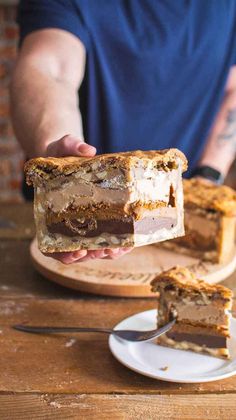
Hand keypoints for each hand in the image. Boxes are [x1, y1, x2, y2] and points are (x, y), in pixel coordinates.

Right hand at [44, 134, 132, 263]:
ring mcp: (82, 224)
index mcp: (50, 215)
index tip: (78, 252)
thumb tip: (88, 150)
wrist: (67, 155)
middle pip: (76, 251)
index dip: (63, 254)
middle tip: (106, 250)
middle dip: (92, 254)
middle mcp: (66, 224)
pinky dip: (115, 244)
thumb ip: (71, 146)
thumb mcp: (63, 146)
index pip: (52, 245)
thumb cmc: (60, 154)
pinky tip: (127, 242)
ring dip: (106, 253)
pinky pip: (106, 238)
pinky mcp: (97, 220)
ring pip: (93, 249)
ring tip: (118, 249)